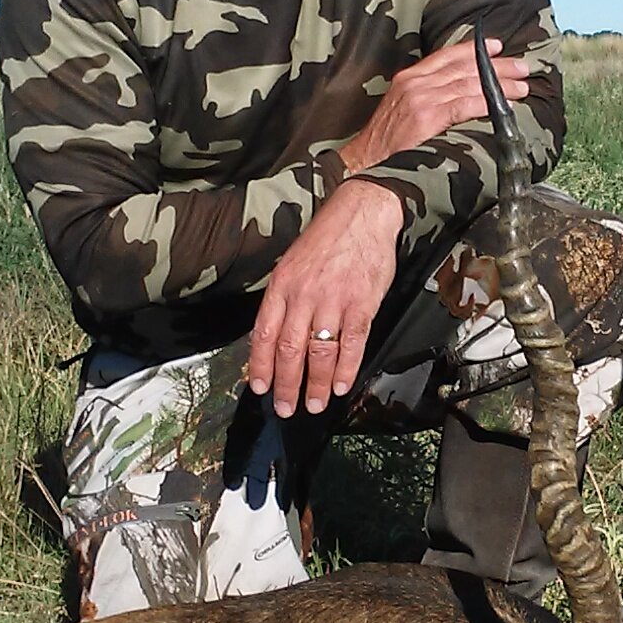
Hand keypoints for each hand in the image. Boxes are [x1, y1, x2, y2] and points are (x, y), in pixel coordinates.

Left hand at [247, 179, 404, 417]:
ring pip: (319, 352)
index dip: (260, 366)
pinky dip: (345, 369)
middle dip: (286, 385)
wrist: (363, 213)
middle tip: (286, 409)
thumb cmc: (326, 239)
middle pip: (289, 350)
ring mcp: (334, 301)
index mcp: (282, 285)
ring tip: (315, 405)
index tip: (259, 389)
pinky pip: (351, 344)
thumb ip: (284, 299)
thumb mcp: (292, 262)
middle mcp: (304, 296)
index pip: (264, 334)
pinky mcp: (362, 304)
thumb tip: (274, 336)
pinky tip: (340, 386)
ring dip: (316, 384)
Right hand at [338, 35, 530, 173]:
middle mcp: (415, 83)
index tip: (496, 47)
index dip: (474, 50)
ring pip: (470, 84)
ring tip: (523, 87)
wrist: (363, 165)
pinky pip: (466, 104)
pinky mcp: (427, 117)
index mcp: (408, 79)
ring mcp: (421, 98)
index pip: (447, 57)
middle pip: (464, 67)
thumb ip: (424, 100)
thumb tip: (455, 101)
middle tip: (523, 68)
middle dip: (497, 66)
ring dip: (501, 85)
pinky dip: (489, 103)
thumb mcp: (401, 112)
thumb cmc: (384, 147)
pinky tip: (506, 106)